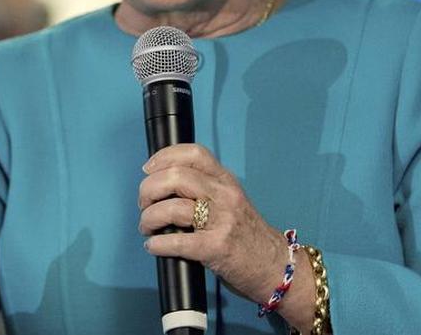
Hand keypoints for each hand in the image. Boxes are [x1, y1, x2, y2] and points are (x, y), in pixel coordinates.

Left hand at [137, 144, 289, 304]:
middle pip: (176, 177)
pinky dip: (158, 244)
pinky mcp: (217, 248)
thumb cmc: (248, 236)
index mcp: (226, 181)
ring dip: (149, 218)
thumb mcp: (231, 202)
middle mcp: (225, 196)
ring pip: (172, 208)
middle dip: (149, 189)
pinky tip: (154, 246)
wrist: (276, 267)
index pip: (193, 154)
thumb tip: (164, 186)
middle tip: (144, 204)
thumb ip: (206, 190)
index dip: (164, 157)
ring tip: (147, 227)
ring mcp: (222, 221)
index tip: (148, 169)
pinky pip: (177, 241)